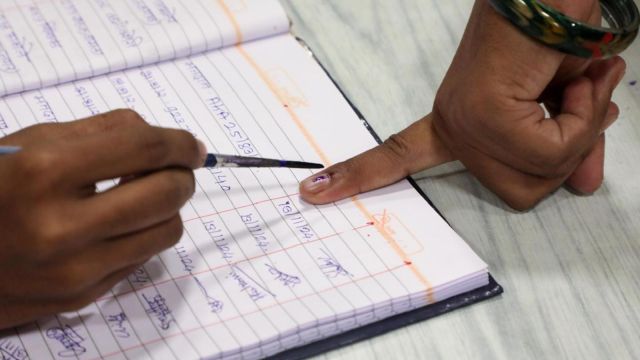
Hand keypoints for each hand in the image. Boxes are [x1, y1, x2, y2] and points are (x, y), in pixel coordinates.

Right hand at [0, 110, 204, 328]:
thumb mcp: (28, 142)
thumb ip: (100, 132)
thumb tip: (163, 138)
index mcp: (43, 172)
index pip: (144, 150)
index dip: (179, 143)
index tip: (192, 146)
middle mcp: (61, 227)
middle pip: (166, 194)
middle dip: (181, 176)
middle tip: (174, 169)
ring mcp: (74, 270)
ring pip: (166, 232)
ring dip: (167, 208)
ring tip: (142, 195)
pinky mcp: (81, 296)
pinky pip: (141, 258)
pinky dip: (142, 234)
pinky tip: (118, 224)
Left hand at [299, 0, 625, 209]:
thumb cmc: (552, 43)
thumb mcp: (564, 110)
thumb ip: (568, 151)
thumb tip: (586, 186)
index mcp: (454, 123)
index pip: (399, 156)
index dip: (361, 175)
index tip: (312, 192)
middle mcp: (452, 124)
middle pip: (520, 193)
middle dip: (566, 151)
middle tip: (574, 101)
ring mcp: (464, 121)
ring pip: (537, 176)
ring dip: (578, 129)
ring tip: (575, 84)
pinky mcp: (485, 114)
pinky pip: (548, 152)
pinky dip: (582, 117)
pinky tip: (578, 82)